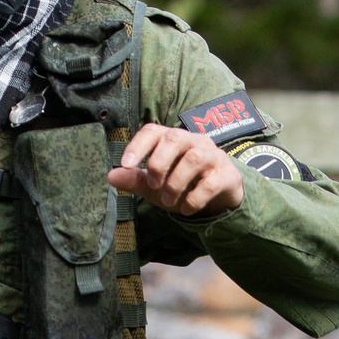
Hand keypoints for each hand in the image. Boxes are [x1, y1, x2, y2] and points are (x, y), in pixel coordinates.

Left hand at [107, 123, 243, 219]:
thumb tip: (111, 176)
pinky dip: (194, 198)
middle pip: (175, 138)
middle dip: (159, 163)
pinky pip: (211, 183)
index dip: (138, 145)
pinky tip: (186, 208)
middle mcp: (194, 142)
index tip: (126, 164)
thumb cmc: (183, 186)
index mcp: (173, 140)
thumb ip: (136, 180)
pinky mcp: (227, 175)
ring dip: (176, 182)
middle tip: (153, 185)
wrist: (218, 200)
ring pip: (194, 158)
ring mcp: (213, 156)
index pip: (154, 131)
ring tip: (168, 200)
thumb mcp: (156, 186)